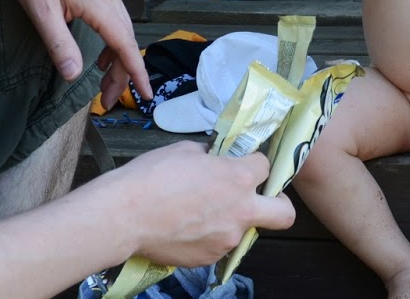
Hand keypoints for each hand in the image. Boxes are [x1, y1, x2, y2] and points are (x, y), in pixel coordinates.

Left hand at [0, 0, 150, 103]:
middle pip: (126, 42)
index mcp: (99, 3)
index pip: (124, 44)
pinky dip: (114, 44)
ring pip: (123, 33)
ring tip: (105, 85)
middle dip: (122, 75)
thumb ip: (59, 43)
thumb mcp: (41, 12)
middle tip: (107, 101)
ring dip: (118, 61)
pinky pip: (116, 23)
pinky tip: (101, 57)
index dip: (136, 72)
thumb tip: (74, 75)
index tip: (146, 95)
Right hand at [106, 143, 295, 267]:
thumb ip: (211, 157)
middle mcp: (241, 211)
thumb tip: (214, 160)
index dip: (254, 163)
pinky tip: (186, 227)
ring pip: (245, 229)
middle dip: (279, 203)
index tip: (243, 163)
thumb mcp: (186, 150)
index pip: (266, 166)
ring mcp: (226, 239)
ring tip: (201, 212)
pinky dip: (209, 236)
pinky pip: (219, 245)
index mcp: (239, 179)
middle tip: (260, 197)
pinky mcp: (208, 258)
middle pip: (284, 213)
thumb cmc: (153, 176)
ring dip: (233, 219)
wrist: (125, 215)